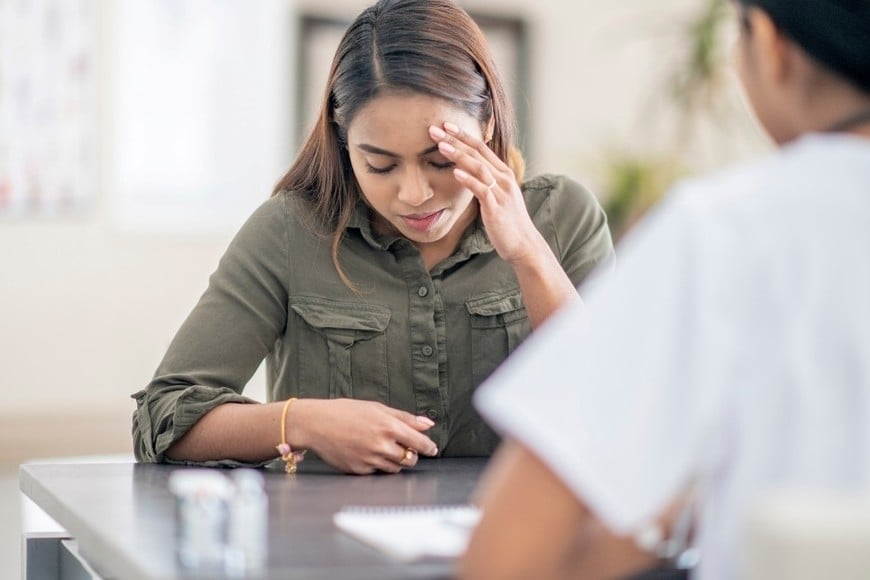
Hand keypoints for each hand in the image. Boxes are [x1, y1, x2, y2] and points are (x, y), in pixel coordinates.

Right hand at [290, 399, 438, 474]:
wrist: (317, 424)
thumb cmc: (347, 412)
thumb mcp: (378, 408)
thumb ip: (405, 418)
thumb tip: (428, 424)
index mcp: (388, 426)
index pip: (419, 442)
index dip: (429, 447)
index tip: (432, 449)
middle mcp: (381, 445)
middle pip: (410, 459)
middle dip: (411, 455)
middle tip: (404, 448)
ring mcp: (370, 460)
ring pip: (395, 468)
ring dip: (395, 461)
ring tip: (383, 448)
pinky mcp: (359, 471)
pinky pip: (378, 472)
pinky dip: (378, 465)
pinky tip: (367, 453)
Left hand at [429, 123, 545, 265]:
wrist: (523, 244)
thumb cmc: (508, 222)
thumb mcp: (497, 197)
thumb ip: (485, 183)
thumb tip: (467, 174)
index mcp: (504, 174)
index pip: (482, 148)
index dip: (463, 135)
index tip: (446, 126)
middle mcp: (504, 179)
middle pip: (477, 153)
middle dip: (455, 140)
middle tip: (435, 129)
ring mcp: (501, 192)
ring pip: (478, 167)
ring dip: (459, 155)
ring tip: (441, 146)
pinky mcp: (496, 207)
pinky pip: (481, 190)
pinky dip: (468, 180)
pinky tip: (455, 173)